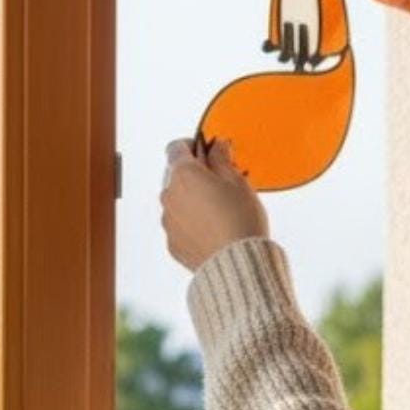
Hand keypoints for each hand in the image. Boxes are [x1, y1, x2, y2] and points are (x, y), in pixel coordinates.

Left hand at [160, 137, 269, 272]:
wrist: (238, 264)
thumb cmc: (240, 221)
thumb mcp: (238, 181)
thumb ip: (222, 159)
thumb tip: (217, 147)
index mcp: (184, 174)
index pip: (176, 148)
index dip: (192, 145)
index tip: (206, 150)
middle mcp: (169, 195)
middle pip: (177, 177)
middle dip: (196, 177)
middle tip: (222, 184)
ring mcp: (168, 221)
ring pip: (178, 202)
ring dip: (194, 201)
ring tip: (221, 212)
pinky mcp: (173, 243)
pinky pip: (180, 225)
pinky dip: (193, 224)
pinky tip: (214, 230)